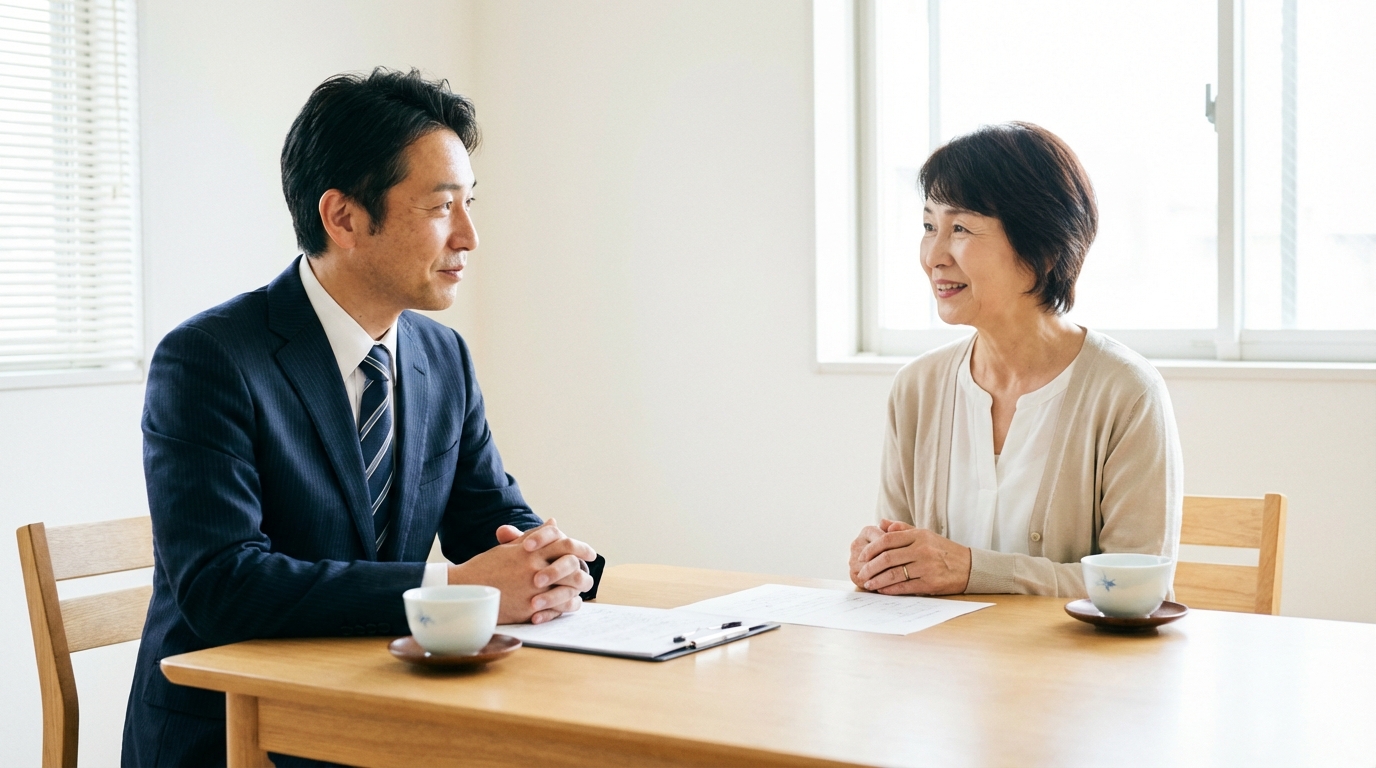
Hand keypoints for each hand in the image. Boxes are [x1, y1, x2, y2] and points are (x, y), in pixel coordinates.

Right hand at [450, 518, 596, 623]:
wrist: (465, 589)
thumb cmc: (487, 566)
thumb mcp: (511, 548)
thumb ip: (536, 535)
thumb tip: (554, 522)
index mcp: (530, 550)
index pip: (565, 544)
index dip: (582, 547)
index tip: (590, 553)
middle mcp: (534, 566)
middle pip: (572, 566)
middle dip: (584, 571)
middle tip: (588, 575)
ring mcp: (532, 588)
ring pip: (568, 588)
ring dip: (578, 589)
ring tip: (581, 590)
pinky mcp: (528, 607)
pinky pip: (557, 607)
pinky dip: (567, 605)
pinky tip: (570, 604)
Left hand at [853, 526, 970, 595]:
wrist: (969, 567)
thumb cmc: (943, 550)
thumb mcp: (925, 535)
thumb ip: (903, 529)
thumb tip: (881, 523)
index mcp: (918, 536)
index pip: (887, 539)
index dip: (871, 548)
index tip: (862, 556)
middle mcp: (922, 550)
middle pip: (887, 557)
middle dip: (870, 567)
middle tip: (861, 572)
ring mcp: (926, 567)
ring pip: (894, 573)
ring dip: (877, 580)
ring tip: (868, 583)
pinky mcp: (930, 583)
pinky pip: (905, 587)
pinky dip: (890, 589)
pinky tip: (882, 590)